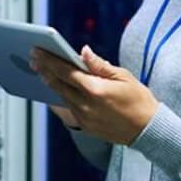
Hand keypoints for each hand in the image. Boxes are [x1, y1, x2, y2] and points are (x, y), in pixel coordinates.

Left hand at [30, 45, 157, 144]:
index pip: (66, 71)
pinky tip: (55, 87)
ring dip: (50, 82)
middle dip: (44, 69)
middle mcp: (86, 105)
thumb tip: (83, 51)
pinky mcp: (86, 126)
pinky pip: (68, 108)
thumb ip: (100, 65)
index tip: (37, 50)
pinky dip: (61, 96)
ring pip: (61, 96)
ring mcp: (84, 117)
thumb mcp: (123, 77)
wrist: (148, 130)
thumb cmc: (139, 100)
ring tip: (40, 70)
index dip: (49, 60)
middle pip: (58, 84)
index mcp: (95, 90)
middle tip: (32, 58)